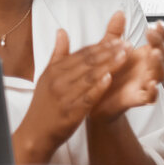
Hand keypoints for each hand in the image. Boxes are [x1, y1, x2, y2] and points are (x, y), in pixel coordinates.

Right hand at [14, 28, 125, 162]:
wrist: (35, 133)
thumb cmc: (44, 104)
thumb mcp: (47, 76)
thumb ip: (58, 54)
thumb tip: (61, 31)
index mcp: (54, 70)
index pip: (82, 54)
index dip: (102, 46)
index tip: (119, 39)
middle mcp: (58, 81)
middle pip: (88, 62)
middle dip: (109, 52)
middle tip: (128, 44)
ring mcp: (64, 96)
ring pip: (89, 77)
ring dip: (109, 65)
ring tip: (125, 56)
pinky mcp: (70, 112)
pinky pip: (86, 97)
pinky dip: (98, 87)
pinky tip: (110, 79)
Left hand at [90, 12, 163, 120]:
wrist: (95, 102)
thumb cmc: (107, 75)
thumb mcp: (108, 51)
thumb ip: (114, 33)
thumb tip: (120, 12)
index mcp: (143, 57)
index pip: (158, 43)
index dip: (161, 34)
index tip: (158, 23)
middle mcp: (147, 69)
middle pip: (162, 56)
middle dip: (160, 45)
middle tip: (152, 35)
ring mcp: (145, 84)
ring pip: (159, 74)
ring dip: (159, 64)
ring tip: (154, 54)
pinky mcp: (138, 99)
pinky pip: (150, 96)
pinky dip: (153, 91)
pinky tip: (151, 84)